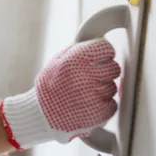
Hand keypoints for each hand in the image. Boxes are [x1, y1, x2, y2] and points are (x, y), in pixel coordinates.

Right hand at [0, 38, 118, 149]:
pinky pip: (112, 103)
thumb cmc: (50, 85)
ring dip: (102, 89)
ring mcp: (94, 95)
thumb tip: (100, 41)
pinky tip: (87, 105)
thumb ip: (77, 50)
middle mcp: (85, 76)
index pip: (106, 48)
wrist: (41, 114)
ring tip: (83, 94)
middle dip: (105, 72)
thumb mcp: (57, 61)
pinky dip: (103, 105)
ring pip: (112, 86)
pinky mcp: (100, 112)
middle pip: (114, 68)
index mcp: (75, 60)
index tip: (101, 57)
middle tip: (92, 78)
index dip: (104, 53)